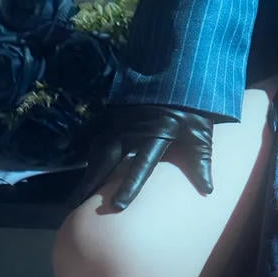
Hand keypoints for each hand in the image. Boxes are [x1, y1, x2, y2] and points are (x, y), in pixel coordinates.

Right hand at [64, 103, 214, 211]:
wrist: (180, 69)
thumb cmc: (192, 106)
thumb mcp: (201, 131)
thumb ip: (202, 160)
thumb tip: (208, 190)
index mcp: (158, 134)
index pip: (142, 164)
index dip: (130, 185)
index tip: (117, 207)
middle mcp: (134, 128)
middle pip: (109, 159)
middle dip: (92, 183)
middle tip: (75, 206)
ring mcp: (121, 118)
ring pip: (98, 145)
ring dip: (87, 168)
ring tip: (75, 193)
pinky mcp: (114, 109)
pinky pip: (93, 127)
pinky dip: (80, 139)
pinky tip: (69, 150)